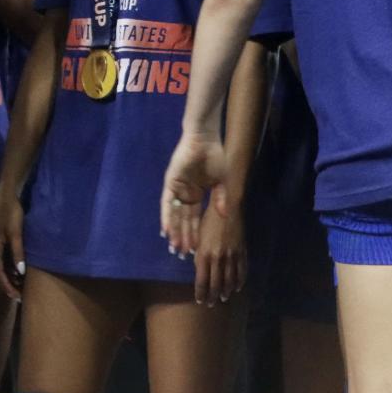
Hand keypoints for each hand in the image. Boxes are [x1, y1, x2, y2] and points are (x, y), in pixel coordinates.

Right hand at [0, 189, 25, 300]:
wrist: (6, 198)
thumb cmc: (12, 214)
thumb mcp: (17, 233)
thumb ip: (17, 252)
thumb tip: (19, 272)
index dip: (7, 286)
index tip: (16, 297)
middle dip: (7, 286)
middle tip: (20, 296)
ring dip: (7, 278)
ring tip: (20, 287)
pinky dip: (7, 270)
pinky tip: (16, 273)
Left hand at [158, 132, 227, 257]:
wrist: (204, 139)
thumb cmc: (215, 156)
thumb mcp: (222, 180)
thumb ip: (222, 197)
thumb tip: (224, 215)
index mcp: (198, 193)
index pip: (195, 217)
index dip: (195, 231)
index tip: (197, 247)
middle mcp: (186, 194)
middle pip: (184, 219)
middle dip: (185, 235)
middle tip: (184, 253)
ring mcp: (177, 190)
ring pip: (175, 215)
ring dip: (175, 230)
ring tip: (176, 247)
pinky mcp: (170, 184)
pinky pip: (167, 204)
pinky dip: (167, 216)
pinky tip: (167, 230)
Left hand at [192, 190, 246, 305]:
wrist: (229, 207)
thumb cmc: (209, 220)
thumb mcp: (198, 237)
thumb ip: (198, 254)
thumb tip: (196, 268)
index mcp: (204, 256)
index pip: (202, 281)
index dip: (201, 293)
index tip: (200, 301)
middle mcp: (218, 258)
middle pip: (216, 282)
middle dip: (214, 295)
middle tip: (213, 304)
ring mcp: (232, 255)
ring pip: (230, 278)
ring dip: (227, 290)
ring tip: (225, 298)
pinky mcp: (242, 250)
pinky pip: (242, 268)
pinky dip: (241, 279)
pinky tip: (239, 286)